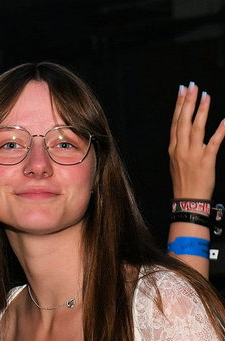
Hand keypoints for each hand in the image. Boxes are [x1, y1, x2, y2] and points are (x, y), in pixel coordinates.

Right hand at [169, 82, 224, 199]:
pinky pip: (214, 142)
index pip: (175, 123)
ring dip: (201, 111)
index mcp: (174, 149)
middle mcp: (181, 150)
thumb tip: (185, 132)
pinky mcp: (205, 160)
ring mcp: (192, 155)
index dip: (178, 106)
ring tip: (206, 96)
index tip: (182, 91)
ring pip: (196, 128)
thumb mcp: (176, 163)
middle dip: (187, 102)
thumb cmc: (184, 183)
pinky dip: (220, 130)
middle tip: (192, 86)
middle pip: (183, 122)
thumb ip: (181, 146)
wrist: (188, 201)